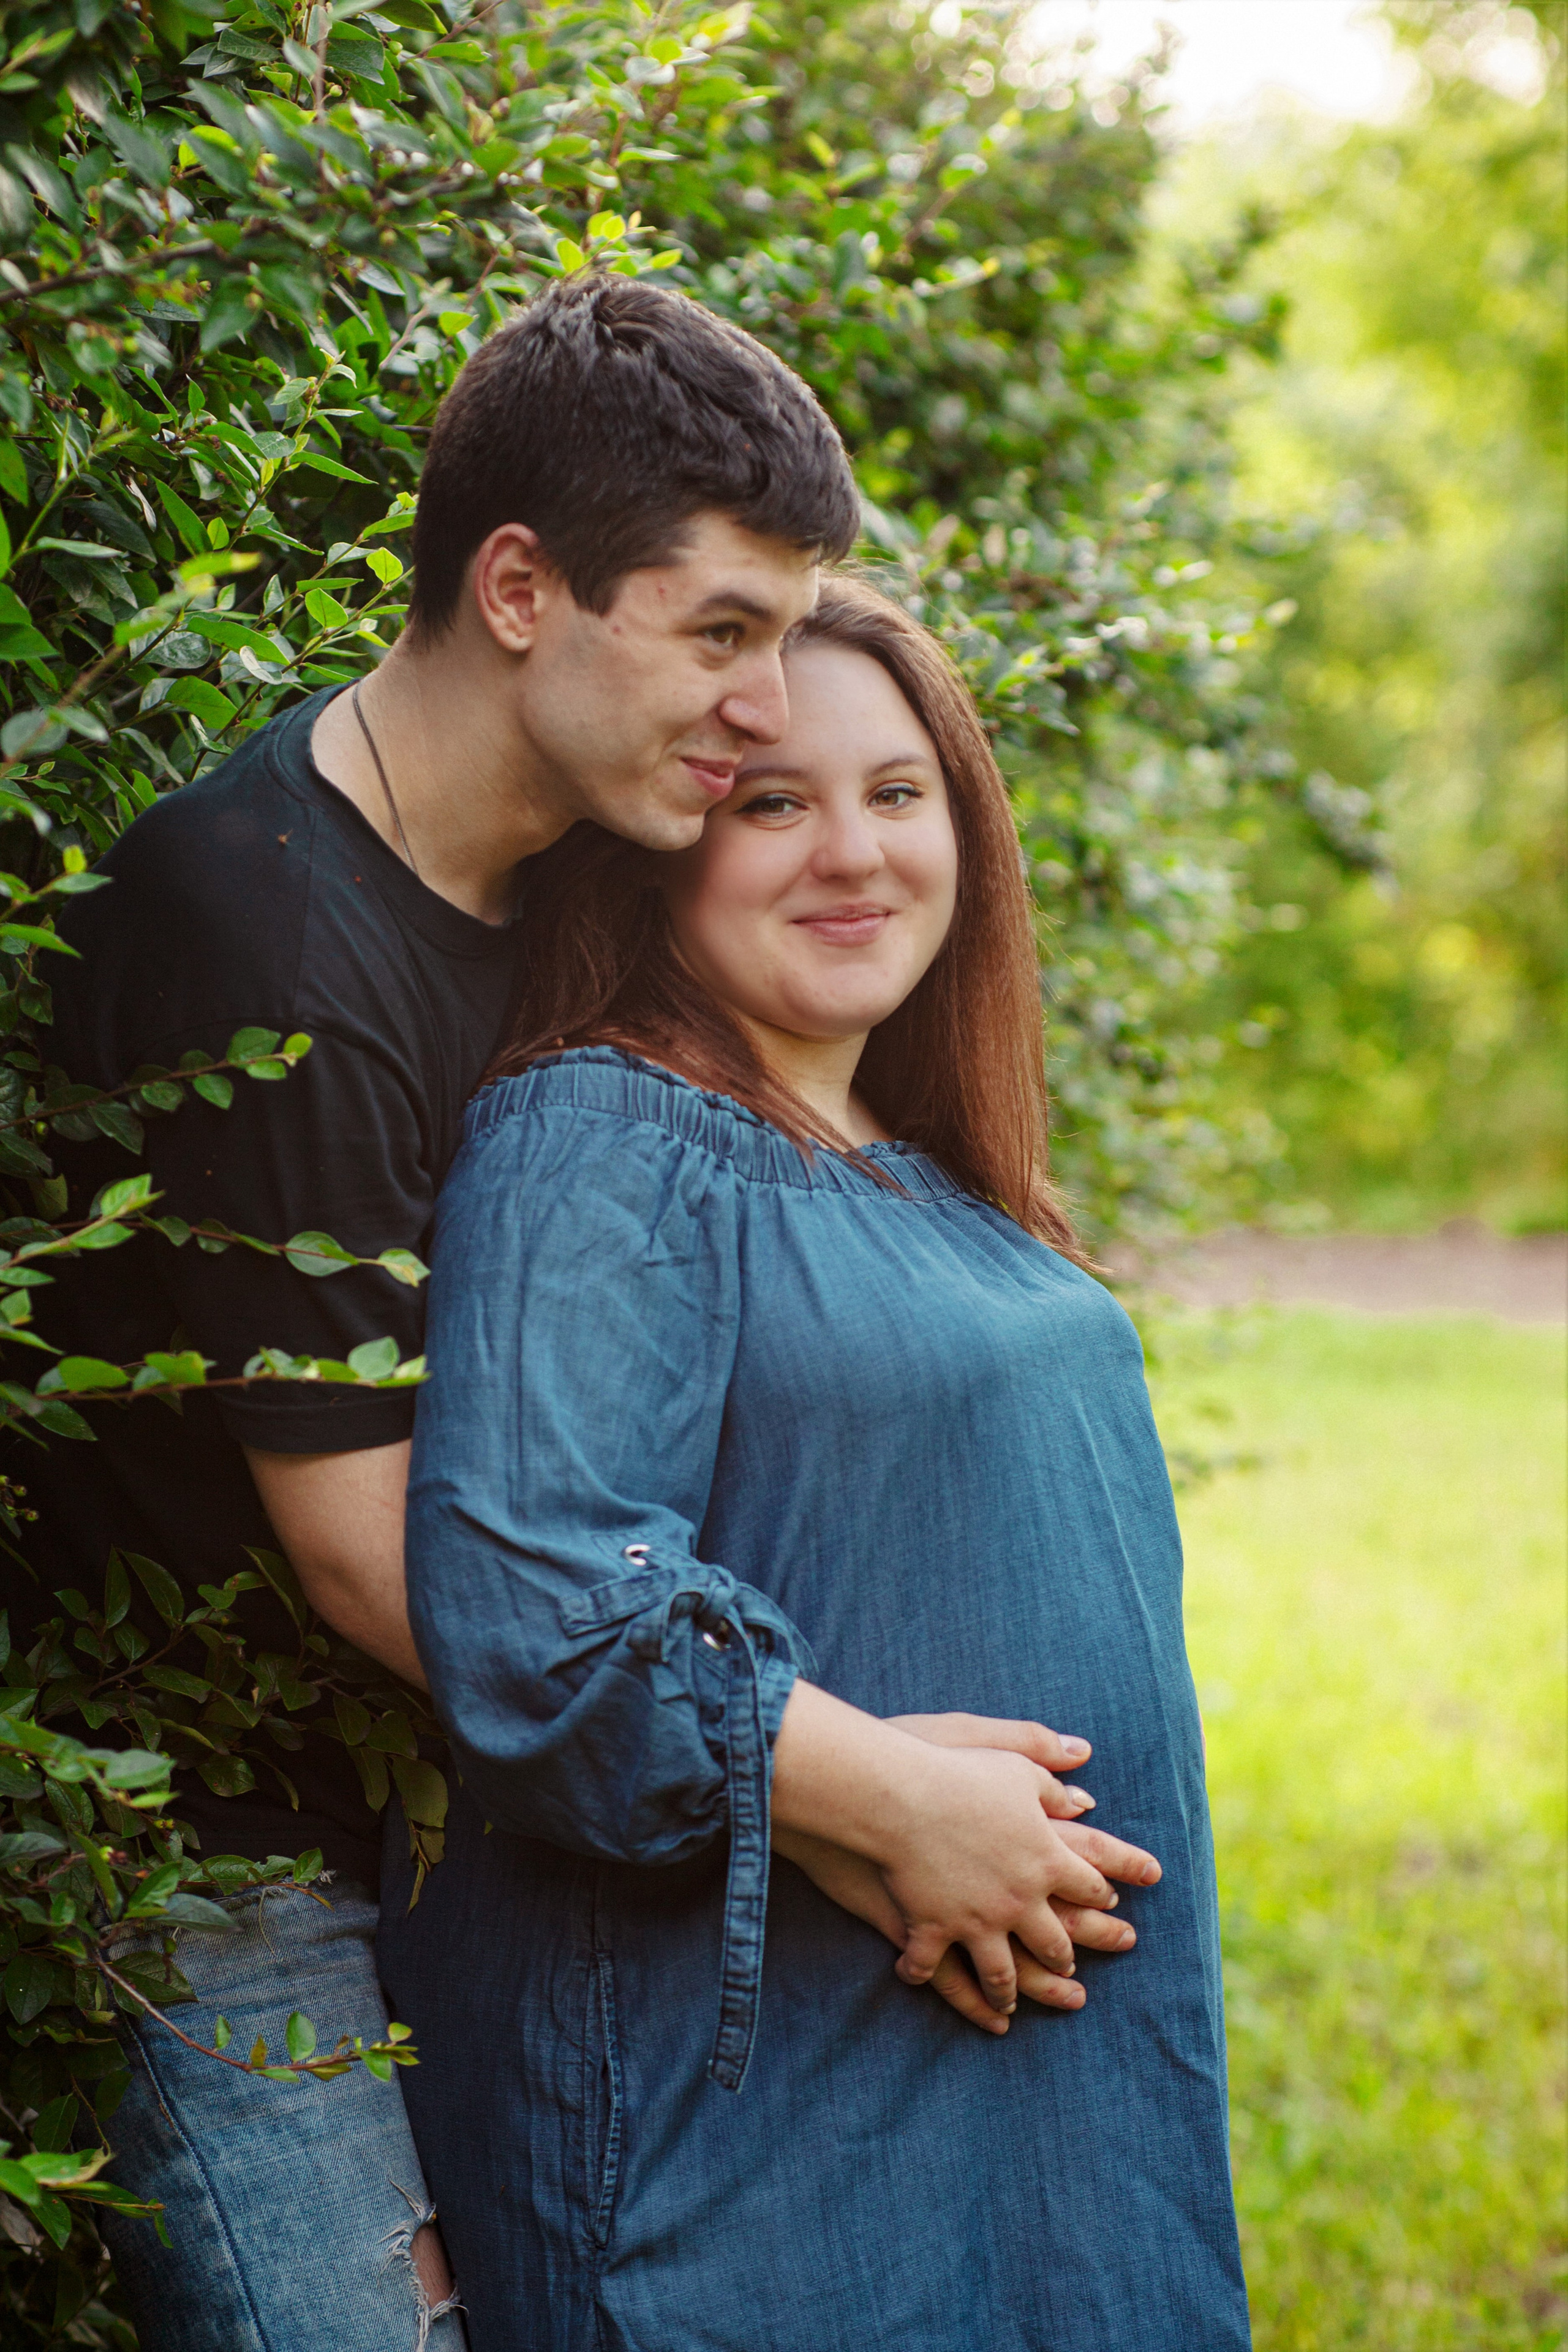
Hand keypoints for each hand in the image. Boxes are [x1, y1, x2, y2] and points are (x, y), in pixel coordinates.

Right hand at [770, 1685, 1139, 2020]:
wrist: (897, 1794)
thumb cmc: (955, 1770)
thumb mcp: (1013, 1761)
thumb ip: (1051, 1772)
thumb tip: (1085, 1780)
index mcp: (1046, 1854)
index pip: (1088, 1882)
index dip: (1102, 1894)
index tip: (1115, 1904)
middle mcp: (1019, 1897)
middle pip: (1055, 1939)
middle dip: (1067, 1956)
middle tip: (1075, 1974)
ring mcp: (978, 1921)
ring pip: (1006, 1971)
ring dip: (1014, 1990)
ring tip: (1012, 2005)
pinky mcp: (936, 1931)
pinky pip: (943, 1973)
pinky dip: (949, 1993)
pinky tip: (947, 1999)